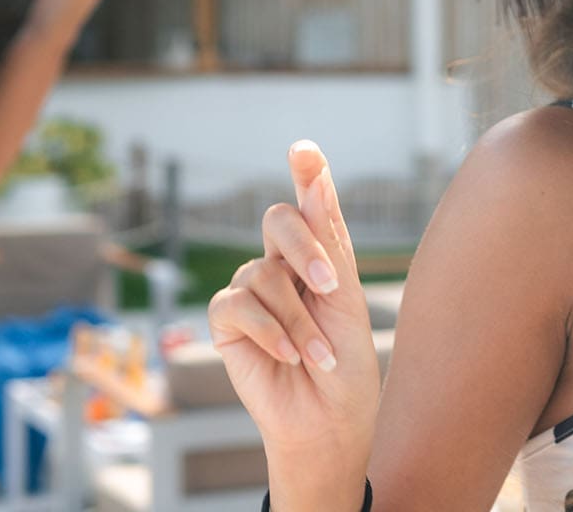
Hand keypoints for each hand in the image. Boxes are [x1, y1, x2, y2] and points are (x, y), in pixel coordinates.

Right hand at [208, 141, 376, 494]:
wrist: (329, 421)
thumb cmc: (345, 364)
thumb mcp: (345, 298)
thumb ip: (328, 239)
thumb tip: (315, 177)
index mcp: (316, 254)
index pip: (309, 203)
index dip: (306, 173)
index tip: (305, 150)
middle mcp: (280, 265)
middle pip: (278, 221)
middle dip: (304, 245)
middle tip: (329, 284)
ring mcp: (251, 292)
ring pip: (263, 273)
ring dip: (297, 319)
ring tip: (316, 354)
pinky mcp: (227, 323)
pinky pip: (238, 306)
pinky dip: (270, 331)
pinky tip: (289, 356)